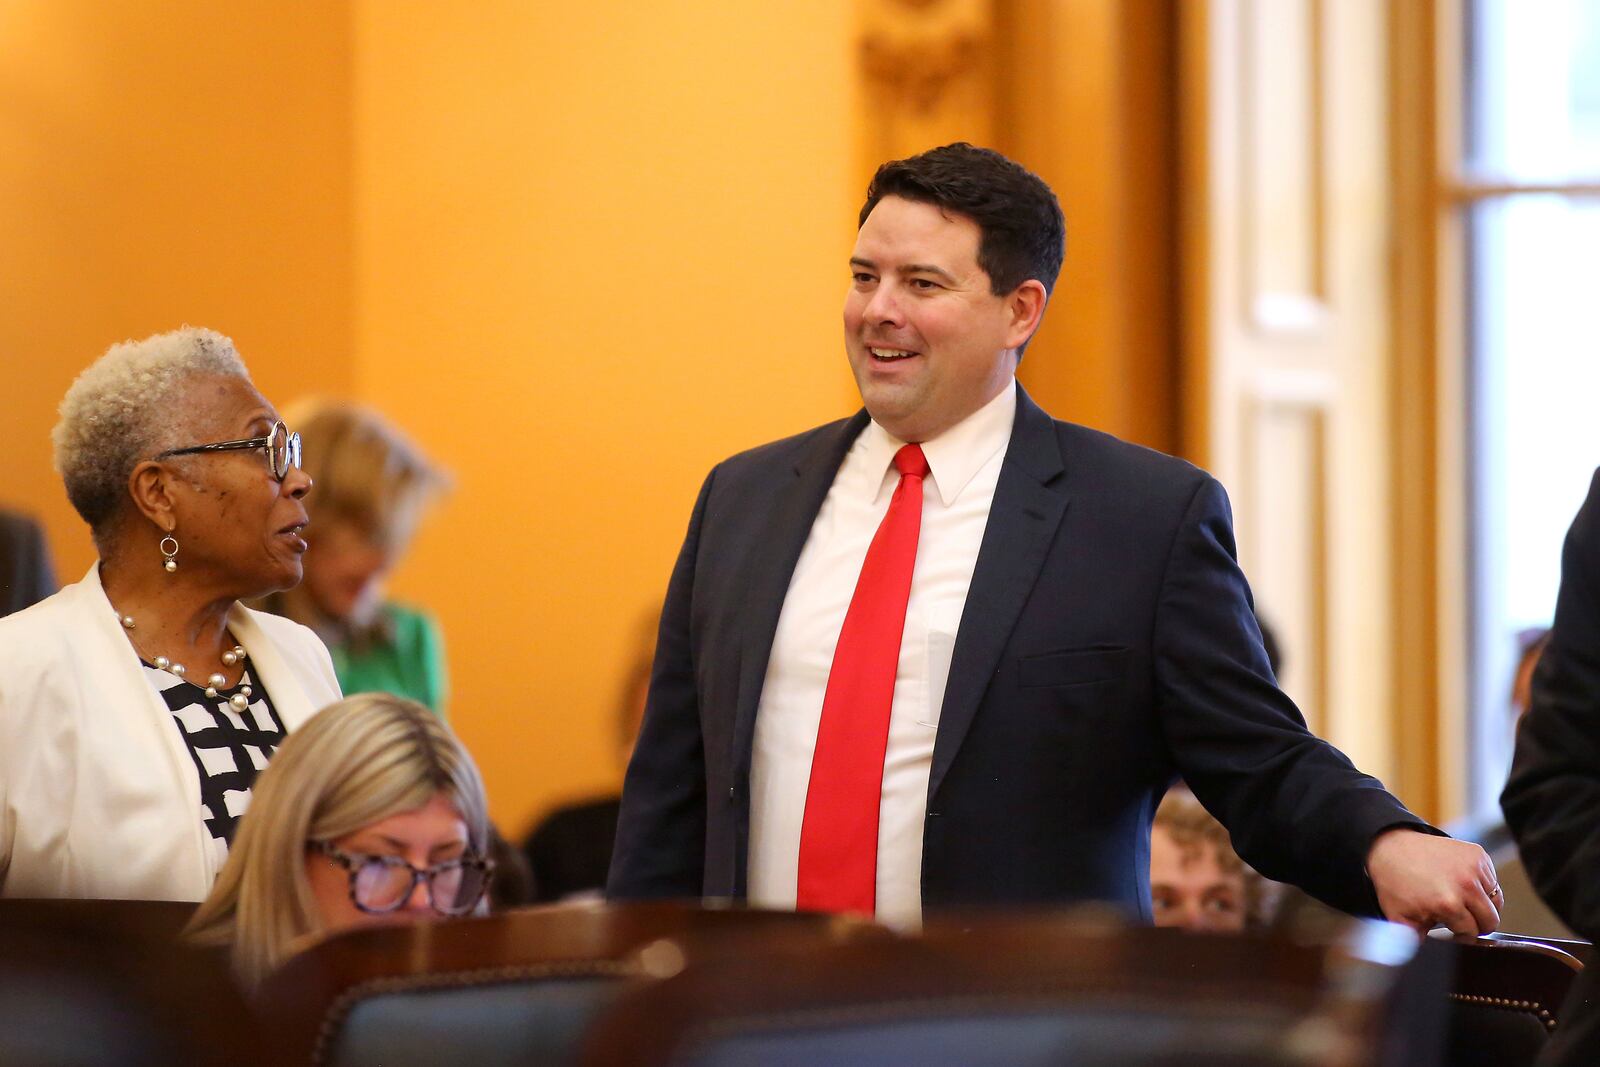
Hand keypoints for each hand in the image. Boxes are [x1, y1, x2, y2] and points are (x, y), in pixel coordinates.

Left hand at [1365, 828, 1501, 935]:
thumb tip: (1422, 962)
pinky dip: (1482, 887)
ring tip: (1461, 902)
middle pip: (1491, 920)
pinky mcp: (1478, 854)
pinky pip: (1493, 881)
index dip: (1461, 934)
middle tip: (1459, 918)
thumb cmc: (1395, 883)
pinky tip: (1463, 885)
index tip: (1453, 930)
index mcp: (1448, 904)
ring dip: (1482, 905)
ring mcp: (1473, 867)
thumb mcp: (1399, 917)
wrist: (1390, 848)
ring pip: (1496, 901)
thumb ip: (1415, 942)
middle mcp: (1465, 885)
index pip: (1472, 932)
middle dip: (1476, 923)